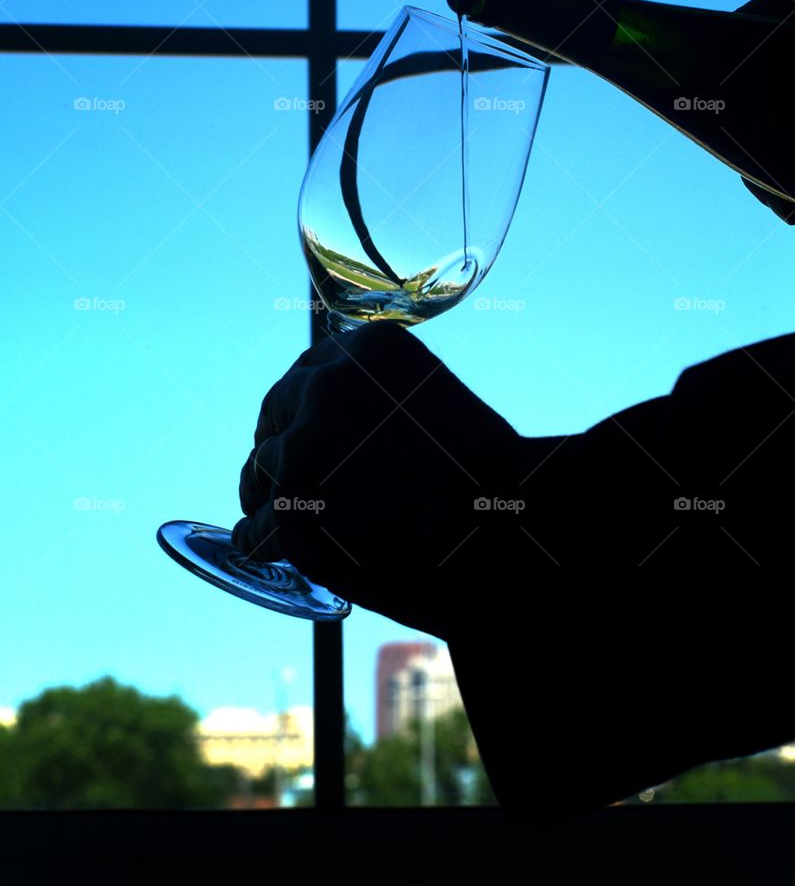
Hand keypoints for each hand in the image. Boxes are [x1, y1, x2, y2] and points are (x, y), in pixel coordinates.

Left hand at [231, 323, 524, 638]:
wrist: (504, 536)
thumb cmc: (487, 479)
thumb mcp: (433, 400)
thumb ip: (380, 396)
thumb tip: (330, 419)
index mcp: (368, 347)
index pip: (309, 369)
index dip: (299, 403)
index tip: (295, 424)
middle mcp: (328, 385)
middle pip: (275, 410)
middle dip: (276, 440)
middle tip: (277, 470)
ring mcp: (304, 449)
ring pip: (261, 469)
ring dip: (264, 491)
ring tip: (270, 511)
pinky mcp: (292, 512)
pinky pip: (254, 528)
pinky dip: (257, 539)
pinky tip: (260, 543)